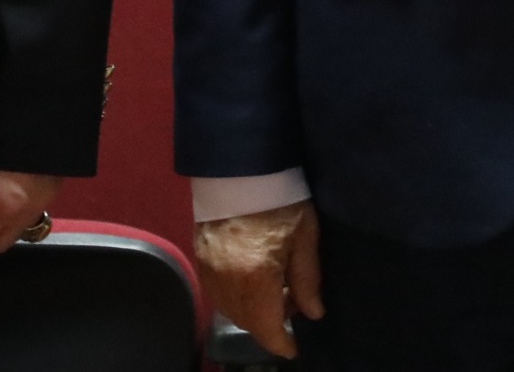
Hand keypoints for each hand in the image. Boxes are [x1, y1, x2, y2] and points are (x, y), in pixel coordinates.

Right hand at [193, 201, 322, 359]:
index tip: (294, 346)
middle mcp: (227, 282)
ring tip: (274, 289)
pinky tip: (252, 279)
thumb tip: (313, 312)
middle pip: (247, 321)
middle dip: (269, 324)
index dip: (282, 343)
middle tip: (292, 306)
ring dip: (252, 310)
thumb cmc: (280, 200)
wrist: (241, 167)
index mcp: (256, 279)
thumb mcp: (305, 236)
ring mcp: (209, 271)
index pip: (267, 328)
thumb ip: (308, 279)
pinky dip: (236, 296)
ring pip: (231, 309)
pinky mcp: (200, 258)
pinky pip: (218, 292)